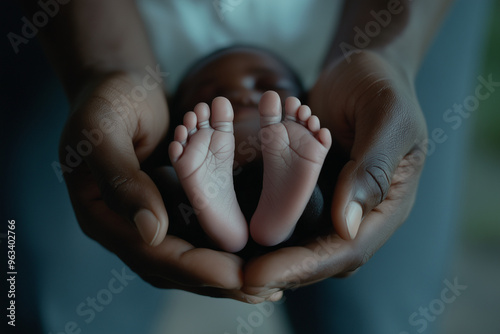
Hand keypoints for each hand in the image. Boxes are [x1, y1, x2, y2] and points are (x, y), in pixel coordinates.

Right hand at [60, 72, 264, 301]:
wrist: (118, 86)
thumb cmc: (106, 101)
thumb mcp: (104, 131)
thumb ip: (122, 181)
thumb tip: (151, 232)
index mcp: (102, 216)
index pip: (152, 255)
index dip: (196, 268)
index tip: (237, 277)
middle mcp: (125, 226)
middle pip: (174, 266)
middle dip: (217, 279)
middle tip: (262, 290)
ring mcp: (146, 217)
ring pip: (187, 255)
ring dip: (223, 268)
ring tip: (262, 280)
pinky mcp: (165, 205)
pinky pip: (194, 231)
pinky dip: (220, 242)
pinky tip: (249, 248)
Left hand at [242, 51, 427, 293]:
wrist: (363, 68)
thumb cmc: (382, 86)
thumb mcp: (387, 118)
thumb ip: (372, 168)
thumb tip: (347, 226)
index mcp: (387, 204)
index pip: (345, 250)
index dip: (303, 267)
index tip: (260, 275)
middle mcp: (360, 212)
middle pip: (320, 255)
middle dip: (279, 269)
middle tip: (235, 279)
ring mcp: (336, 202)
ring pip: (301, 239)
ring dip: (267, 250)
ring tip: (228, 260)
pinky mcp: (316, 187)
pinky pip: (289, 211)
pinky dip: (263, 217)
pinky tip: (233, 224)